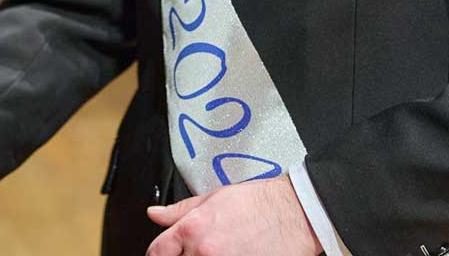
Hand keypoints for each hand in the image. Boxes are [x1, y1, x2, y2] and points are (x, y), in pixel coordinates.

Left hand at [146, 177, 318, 255]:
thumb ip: (180, 210)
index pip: (158, 251)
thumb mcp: (212, 198)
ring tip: (214, 253)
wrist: (293, 214)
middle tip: (193, 251)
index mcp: (193, 229)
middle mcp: (205, 252)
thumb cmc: (258, 204)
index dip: (158, 253)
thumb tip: (156, 214)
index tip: (162, 253)